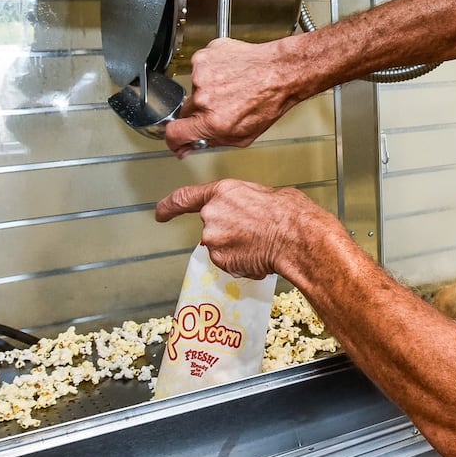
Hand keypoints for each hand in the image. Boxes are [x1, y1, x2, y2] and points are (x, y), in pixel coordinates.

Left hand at [156, 179, 329, 279]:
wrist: (295, 237)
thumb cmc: (287, 212)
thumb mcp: (262, 194)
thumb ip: (242, 202)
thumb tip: (246, 211)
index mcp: (221, 193)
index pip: (184, 198)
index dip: (169, 207)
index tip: (161, 213)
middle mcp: (211, 215)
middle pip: (212, 227)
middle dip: (228, 232)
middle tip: (253, 233)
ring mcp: (213, 240)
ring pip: (221, 247)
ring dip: (236, 248)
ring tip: (261, 244)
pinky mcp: (221, 261)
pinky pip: (229, 263)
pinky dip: (241, 263)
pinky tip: (259, 256)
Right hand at [164, 37, 304, 157]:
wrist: (281, 71)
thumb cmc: (269, 100)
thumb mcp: (243, 136)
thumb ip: (213, 141)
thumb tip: (191, 145)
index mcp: (212, 121)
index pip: (173, 133)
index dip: (174, 139)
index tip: (177, 139)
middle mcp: (204, 98)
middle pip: (185, 111)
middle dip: (199, 112)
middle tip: (221, 106)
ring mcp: (202, 74)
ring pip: (194, 88)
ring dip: (208, 89)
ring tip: (231, 87)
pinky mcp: (204, 57)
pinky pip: (200, 68)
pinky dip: (212, 71)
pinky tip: (230, 73)